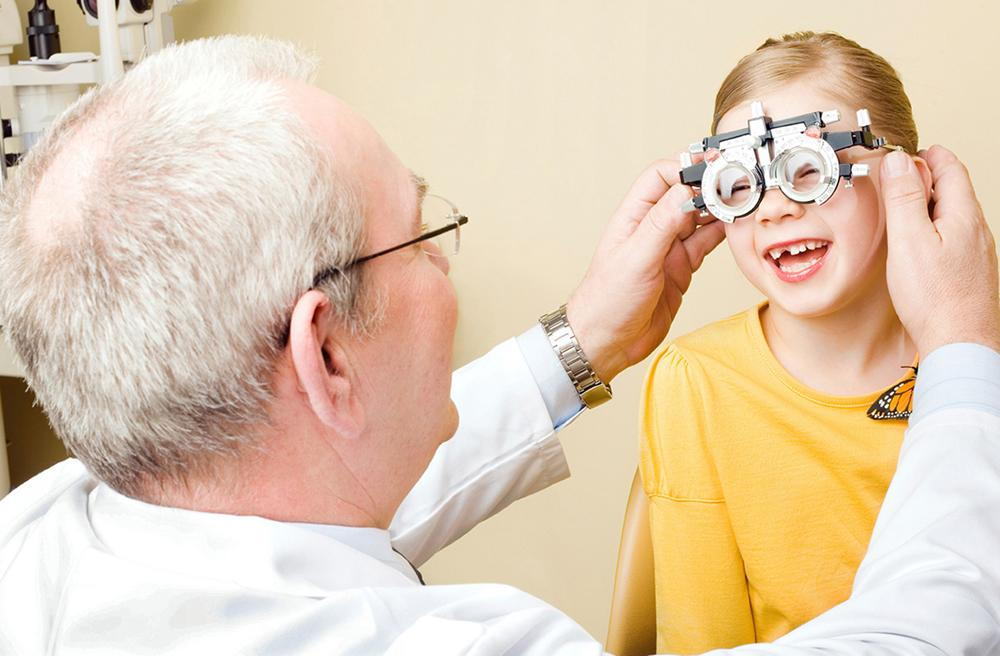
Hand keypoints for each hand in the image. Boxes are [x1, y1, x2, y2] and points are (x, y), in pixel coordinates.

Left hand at [566, 159, 725, 381]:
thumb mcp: (635, 259)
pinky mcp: (681, 268)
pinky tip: (738, 226)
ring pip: (701, 217)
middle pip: (686, 194)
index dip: (688, 168)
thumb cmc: (606, 302)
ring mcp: (668, 248)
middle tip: (739, 183)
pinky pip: (707, 243)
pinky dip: (724, 233)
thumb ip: (661, 226)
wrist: (606, 343)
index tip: (714, 168)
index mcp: (634, 217)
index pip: (662, 177)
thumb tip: (686, 193)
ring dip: (722, 208)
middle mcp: (652, 228)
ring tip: (745, 201)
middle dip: (712, 185)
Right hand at [880, 146, 999, 354]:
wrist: (960, 343)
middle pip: (954, 190)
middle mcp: (977, 230)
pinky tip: (918, 246)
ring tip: (903, 211)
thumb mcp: (909, 240)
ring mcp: (977, 252)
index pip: (950, 168)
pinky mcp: (970, 271)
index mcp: (964, 215)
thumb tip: (898, 161)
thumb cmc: (934, 298)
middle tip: (898, 179)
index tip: (905, 154)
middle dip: (926, 178)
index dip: (927, 155)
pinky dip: (934, 229)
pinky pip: (954, 237)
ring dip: (929, 205)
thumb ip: (903, 198)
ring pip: (954, 214)